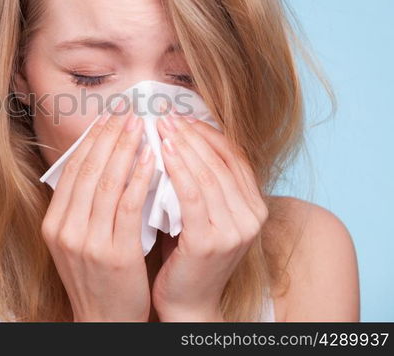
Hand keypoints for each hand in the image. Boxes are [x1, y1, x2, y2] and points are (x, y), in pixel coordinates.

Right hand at [41, 102, 156, 321]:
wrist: (104, 321)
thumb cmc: (97, 277)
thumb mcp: (78, 240)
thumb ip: (83, 206)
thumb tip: (100, 161)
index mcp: (54, 223)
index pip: (73, 169)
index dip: (92, 138)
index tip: (109, 115)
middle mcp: (65, 229)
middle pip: (88, 169)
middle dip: (110, 134)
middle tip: (128, 109)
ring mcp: (87, 242)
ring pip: (107, 182)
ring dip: (126, 148)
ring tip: (141, 124)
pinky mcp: (114, 254)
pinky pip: (128, 206)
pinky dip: (139, 178)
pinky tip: (151, 159)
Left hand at [151, 111, 268, 320]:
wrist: (187, 302)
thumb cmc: (187, 254)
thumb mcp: (201, 213)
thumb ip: (199, 183)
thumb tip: (177, 137)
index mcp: (253, 207)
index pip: (234, 157)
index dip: (208, 132)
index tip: (181, 114)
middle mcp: (251, 217)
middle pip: (221, 161)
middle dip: (191, 133)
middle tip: (165, 112)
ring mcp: (234, 231)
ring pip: (207, 174)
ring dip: (183, 145)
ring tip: (161, 125)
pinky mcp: (211, 242)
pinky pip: (193, 196)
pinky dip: (177, 170)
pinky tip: (162, 152)